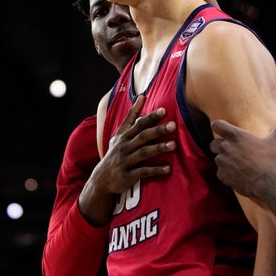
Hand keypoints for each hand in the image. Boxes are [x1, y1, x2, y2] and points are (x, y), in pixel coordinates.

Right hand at [79, 95, 175, 224]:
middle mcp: (125, 147)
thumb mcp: (120, 134)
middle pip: (143, 137)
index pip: (139, 124)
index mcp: (124, 136)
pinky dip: (155, 170)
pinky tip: (168, 168)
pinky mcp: (128, 176)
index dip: (151, 117)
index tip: (164, 110)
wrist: (102, 178)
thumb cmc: (116, 152)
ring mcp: (126, 161)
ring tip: (174, 145)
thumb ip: (131, 116)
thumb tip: (142, 96)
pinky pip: (143, 172)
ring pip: (143, 153)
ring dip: (158, 148)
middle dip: (158, 130)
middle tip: (173, 125)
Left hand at [209, 119, 275, 197]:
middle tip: (230, 151)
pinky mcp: (222, 175)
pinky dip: (226, 174)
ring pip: (217, 159)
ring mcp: (222, 161)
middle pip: (213, 144)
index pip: (216, 125)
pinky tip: (237, 175)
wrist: (266, 181)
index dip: (218, 127)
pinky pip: (220, 173)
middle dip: (219, 147)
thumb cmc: (268, 159)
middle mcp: (226, 147)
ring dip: (224, 161)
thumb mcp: (271, 143)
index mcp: (235, 135)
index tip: (221, 130)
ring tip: (237, 165)